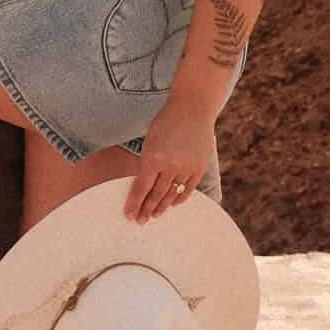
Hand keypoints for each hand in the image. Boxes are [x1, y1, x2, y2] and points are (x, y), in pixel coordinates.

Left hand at [125, 95, 215, 222]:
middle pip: (156, 195)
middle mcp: (170, 166)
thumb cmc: (166, 122)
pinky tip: (173, 204)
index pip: (141, 188)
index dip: (134, 204)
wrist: (192, 109)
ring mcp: (186, 168)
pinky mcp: (199, 168)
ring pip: (172, 194)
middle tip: (141, 220)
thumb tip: (143, 187)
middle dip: (146, 209)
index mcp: (153, 158)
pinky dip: (180, 198)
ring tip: (155, 215)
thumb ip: (147, 164)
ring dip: (162, 206)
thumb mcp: (150, 142)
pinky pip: (188, 189)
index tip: (129, 215)